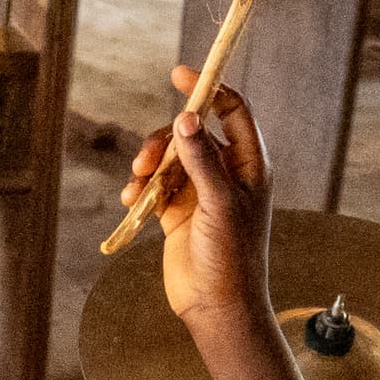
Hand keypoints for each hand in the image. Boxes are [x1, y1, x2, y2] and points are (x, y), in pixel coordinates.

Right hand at [124, 71, 274, 332]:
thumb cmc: (231, 256)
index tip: (178, 73)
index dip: (208, 88)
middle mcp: (225, 172)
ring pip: (168, 158)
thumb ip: (201, 159)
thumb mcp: (218, 203)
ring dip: (147, 165)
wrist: (217, 306)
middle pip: (190, 132)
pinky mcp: (177, 211)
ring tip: (136, 186)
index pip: (231, 110)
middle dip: (164, 140)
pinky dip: (139, 188)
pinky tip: (130, 201)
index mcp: (249, 164)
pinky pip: (153, 185)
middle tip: (145, 160)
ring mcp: (199, 191)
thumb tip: (186, 116)